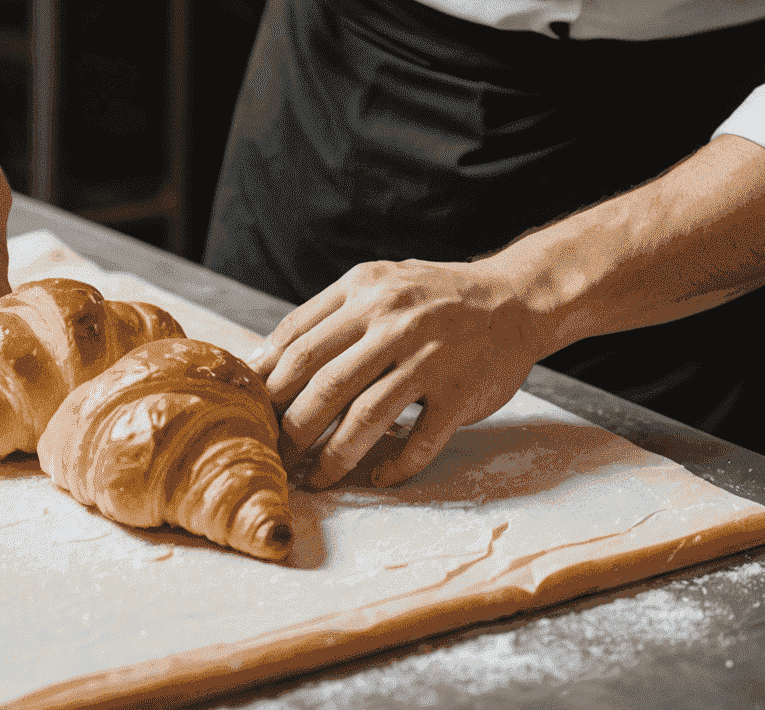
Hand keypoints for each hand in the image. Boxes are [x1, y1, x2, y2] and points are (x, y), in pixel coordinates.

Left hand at [248, 257, 542, 490]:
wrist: (514, 298)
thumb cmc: (434, 297)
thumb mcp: (380, 285)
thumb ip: (328, 316)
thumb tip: (264, 362)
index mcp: (365, 290)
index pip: (298, 338)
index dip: (267, 380)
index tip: (250, 412)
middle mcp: (394, 320)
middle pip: (323, 382)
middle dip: (290, 426)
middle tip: (274, 455)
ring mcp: (429, 357)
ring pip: (365, 417)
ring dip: (333, 456)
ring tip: (315, 478)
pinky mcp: (460, 392)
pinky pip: (419, 441)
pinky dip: (395, 466)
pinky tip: (379, 478)